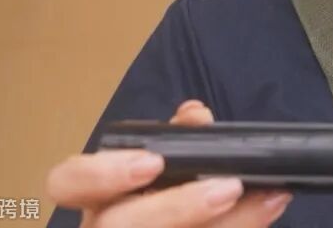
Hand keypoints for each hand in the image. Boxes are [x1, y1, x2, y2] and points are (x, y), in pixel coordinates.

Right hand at [46, 100, 290, 227]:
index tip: (153, 162)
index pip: (67, 182)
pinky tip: (265, 215)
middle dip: (176, 207)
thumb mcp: (175, 173)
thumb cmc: (173, 208)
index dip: (100, 174)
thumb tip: (194, 115)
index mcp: (101, 201)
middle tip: (228, 188)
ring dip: (216, 225)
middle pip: (116, 224)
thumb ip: (182, 143)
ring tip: (266, 204)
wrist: (194, 222)